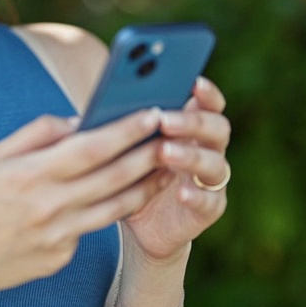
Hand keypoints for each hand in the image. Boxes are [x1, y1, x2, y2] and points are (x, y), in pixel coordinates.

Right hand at [0, 109, 164, 301]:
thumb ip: (37, 134)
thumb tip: (80, 120)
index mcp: (30, 174)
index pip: (92, 146)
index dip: (127, 129)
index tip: (152, 112)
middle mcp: (48, 206)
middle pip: (114, 176)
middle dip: (149, 154)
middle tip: (172, 136)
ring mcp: (57, 236)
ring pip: (116, 207)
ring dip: (146, 185)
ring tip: (163, 167)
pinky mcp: (61, 257)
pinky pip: (91, 229)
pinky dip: (105, 210)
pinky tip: (118, 196)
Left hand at [122, 76, 230, 264]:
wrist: (140, 225)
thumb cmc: (132, 175)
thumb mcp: (126, 149)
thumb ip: (122, 128)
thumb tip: (88, 113)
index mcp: (192, 128)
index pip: (209, 104)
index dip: (206, 92)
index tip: (193, 81)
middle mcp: (208, 150)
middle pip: (217, 128)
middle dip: (193, 122)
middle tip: (164, 120)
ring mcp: (211, 180)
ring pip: (215, 163)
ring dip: (191, 155)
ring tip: (164, 152)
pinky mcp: (209, 208)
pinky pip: (210, 201)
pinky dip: (197, 195)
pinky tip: (180, 192)